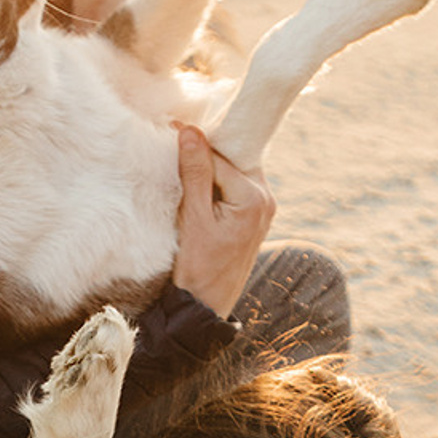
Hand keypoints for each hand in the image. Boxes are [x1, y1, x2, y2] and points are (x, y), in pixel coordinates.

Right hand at [171, 124, 275, 317]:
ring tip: (184, 176)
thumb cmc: (198, 268)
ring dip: (209, 170)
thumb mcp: (193, 217)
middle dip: (206, 156)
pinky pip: (235, 187)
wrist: (205, 306)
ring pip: (233, 172)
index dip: (194, 147)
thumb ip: (193, 173)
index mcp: (255, 198)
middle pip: (232, 159)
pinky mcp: (254, 216)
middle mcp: (267, 199)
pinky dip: (216, 184)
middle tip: (176, 151)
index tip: (171, 131)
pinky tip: (197, 192)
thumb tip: (190, 131)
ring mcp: (263, 208)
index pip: (221, 157)